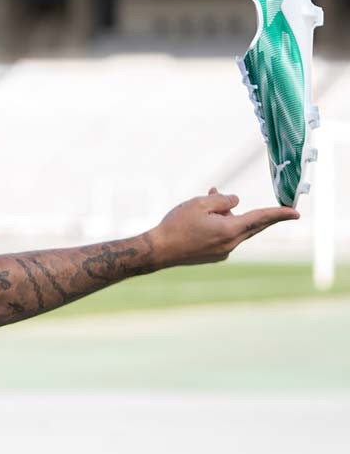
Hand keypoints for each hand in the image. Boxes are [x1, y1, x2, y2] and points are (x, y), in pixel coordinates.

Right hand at [150, 186, 299, 268]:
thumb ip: (222, 200)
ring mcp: (222, 253)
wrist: (158, 251)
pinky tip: (200, 218)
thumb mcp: (200, 203)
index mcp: (230, 230)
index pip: (260, 218)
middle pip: (247, 223)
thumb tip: (235, 202)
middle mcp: (231, 244)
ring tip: (201, 201)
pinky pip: (223, 236)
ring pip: (232, 227)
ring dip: (222, 214)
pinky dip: (216, 224)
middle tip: (217, 197)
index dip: (279, 214)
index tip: (295, 212)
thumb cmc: (177, 225)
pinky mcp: (213, 256)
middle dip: (238, 208)